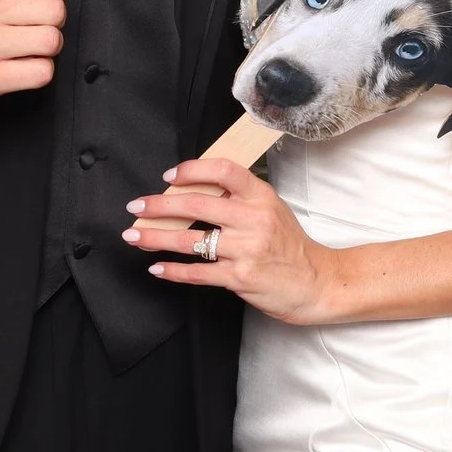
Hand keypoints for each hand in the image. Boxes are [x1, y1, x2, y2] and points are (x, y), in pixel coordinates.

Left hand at [126, 157, 341, 325]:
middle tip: (137, 206)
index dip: (191, 170)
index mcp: (261, 196)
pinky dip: (173, 270)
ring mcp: (246, 249)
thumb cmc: (289, 245)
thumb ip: (240, 198)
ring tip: (135, 235)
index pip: (223, 170)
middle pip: (196, 204)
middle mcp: (253, 219)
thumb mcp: (272, 209)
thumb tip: (194, 190)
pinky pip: (198, 272)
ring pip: (190, 239)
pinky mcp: (240, 277)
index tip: (169, 177)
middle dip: (159, 205)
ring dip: (156, 237)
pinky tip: (158, 267)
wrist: (316, 281)